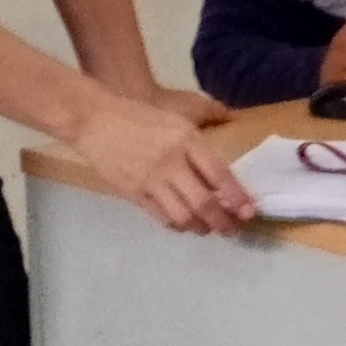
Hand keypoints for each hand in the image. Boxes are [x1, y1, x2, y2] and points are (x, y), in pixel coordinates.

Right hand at [77, 90, 258, 233]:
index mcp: (187, 140)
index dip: (237, 197)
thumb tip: (222, 176)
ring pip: (183, 216)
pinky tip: (183, 223)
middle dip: (222, 221)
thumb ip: (200, 146)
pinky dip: (176, 225)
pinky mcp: (134, 193)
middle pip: (204, 202)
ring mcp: (151, 180)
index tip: (249, 212)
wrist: (96, 120)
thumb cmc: (140, 116)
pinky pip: (161, 217)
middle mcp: (172, 162)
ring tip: (206, 228)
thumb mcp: (177, 119)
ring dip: (199, 227)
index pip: (219, 175)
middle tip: (231, 229)